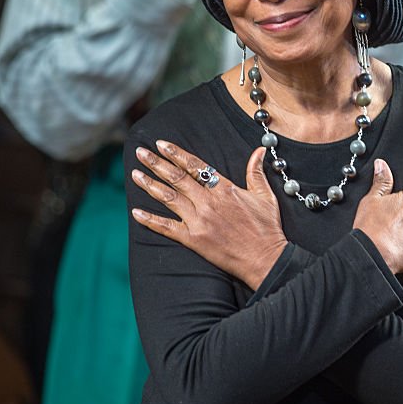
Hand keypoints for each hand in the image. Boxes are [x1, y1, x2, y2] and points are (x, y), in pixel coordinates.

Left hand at [131, 142, 287, 289]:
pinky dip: (150, 220)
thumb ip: (256, 172)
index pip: (196, 166)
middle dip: (156, 163)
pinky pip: (166, 227)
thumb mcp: (265, 196)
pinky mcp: (193, 239)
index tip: (161, 144)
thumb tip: (259, 150)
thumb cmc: (267, 228)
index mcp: (224, 189)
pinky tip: (135, 212)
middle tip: (141, 152)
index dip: (177, 154)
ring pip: (169, 198)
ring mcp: (199, 221)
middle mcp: (208, 202)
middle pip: (177, 178)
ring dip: (150, 184)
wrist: (265, 259)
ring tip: (135, 174)